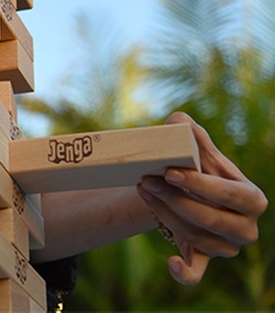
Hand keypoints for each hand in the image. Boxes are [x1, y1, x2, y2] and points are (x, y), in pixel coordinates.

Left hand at [137, 112, 267, 284]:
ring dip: (162, 212)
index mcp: (252, 198)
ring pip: (192, 234)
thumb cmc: (197, 169)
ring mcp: (226, 247)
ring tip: (143, 190)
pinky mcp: (205, 260)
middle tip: (146, 180)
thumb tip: (176, 121)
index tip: (169, 172)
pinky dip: (184, 272)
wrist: (187, 195)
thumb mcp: (198, 150)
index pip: (229, 194)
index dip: (199, 184)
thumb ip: (190, 132)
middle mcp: (245, 227)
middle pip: (209, 218)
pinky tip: (171, 262)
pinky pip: (196, 274)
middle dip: (174, 198)